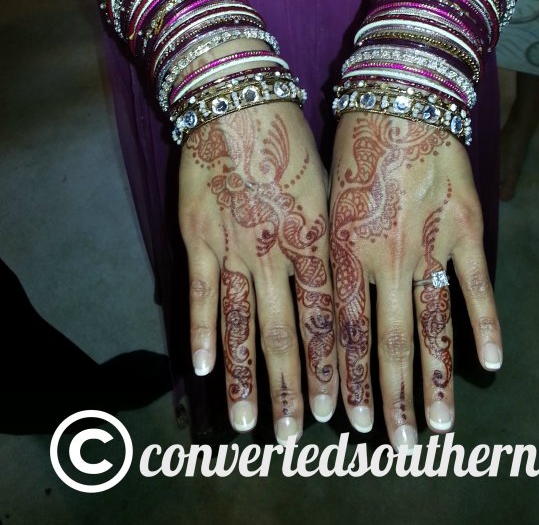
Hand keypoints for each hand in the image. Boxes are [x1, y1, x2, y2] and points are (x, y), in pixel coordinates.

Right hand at [179, 103, 337, 442]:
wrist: (240, 100)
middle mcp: (279, 252)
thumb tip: (340, 283)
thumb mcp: (329, 186)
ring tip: (253, 423)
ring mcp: (235, 247)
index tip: (340, 409)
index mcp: (319, 238)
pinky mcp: (199, 235)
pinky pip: (199, 292)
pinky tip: (202, 369)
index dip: (334, 367)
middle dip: (297, 389)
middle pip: (290, 333)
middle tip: (299, 437)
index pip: (329, 318)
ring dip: (249, 376)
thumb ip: (332, 238)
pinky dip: (200, 332)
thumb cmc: (293, 137)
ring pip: (243, 324)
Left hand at [329, 113, 501, 449]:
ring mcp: (426, 245)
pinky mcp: (463, 226)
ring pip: (430, 326)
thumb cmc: (347, 143)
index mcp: (340, 250)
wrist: (396, 97)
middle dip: (388, 400)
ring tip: (439, 426)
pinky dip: (485, 325)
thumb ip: (325, 252)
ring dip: (434, 380)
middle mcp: (382, 258)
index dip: (344, 382)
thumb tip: (326, 301)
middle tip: (396, 445)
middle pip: (384, 344)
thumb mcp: (320, 199)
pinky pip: (476, 285)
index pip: (342, 334)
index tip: (345, 422)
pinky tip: (490, 364)